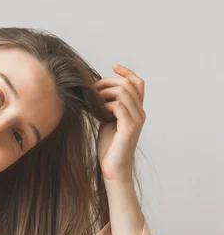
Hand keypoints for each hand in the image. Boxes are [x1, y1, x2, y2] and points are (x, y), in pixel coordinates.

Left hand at [94, 64, 145, 181]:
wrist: (113, 168)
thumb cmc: (109, 146)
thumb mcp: (107, 121)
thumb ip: (108, 106)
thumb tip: (97, 92)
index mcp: (136, 110)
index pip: (138, 83)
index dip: (127, 72)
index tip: (113, 66)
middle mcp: (140, 113)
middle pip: (129, 84)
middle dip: (109, 82)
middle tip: (93, 88)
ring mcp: (136, 120)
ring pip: (124, 93)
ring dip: (106, 92)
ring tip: (94, 101)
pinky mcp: (129, 128)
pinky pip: (119, 107)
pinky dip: (106, 105)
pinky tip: (98, 111)